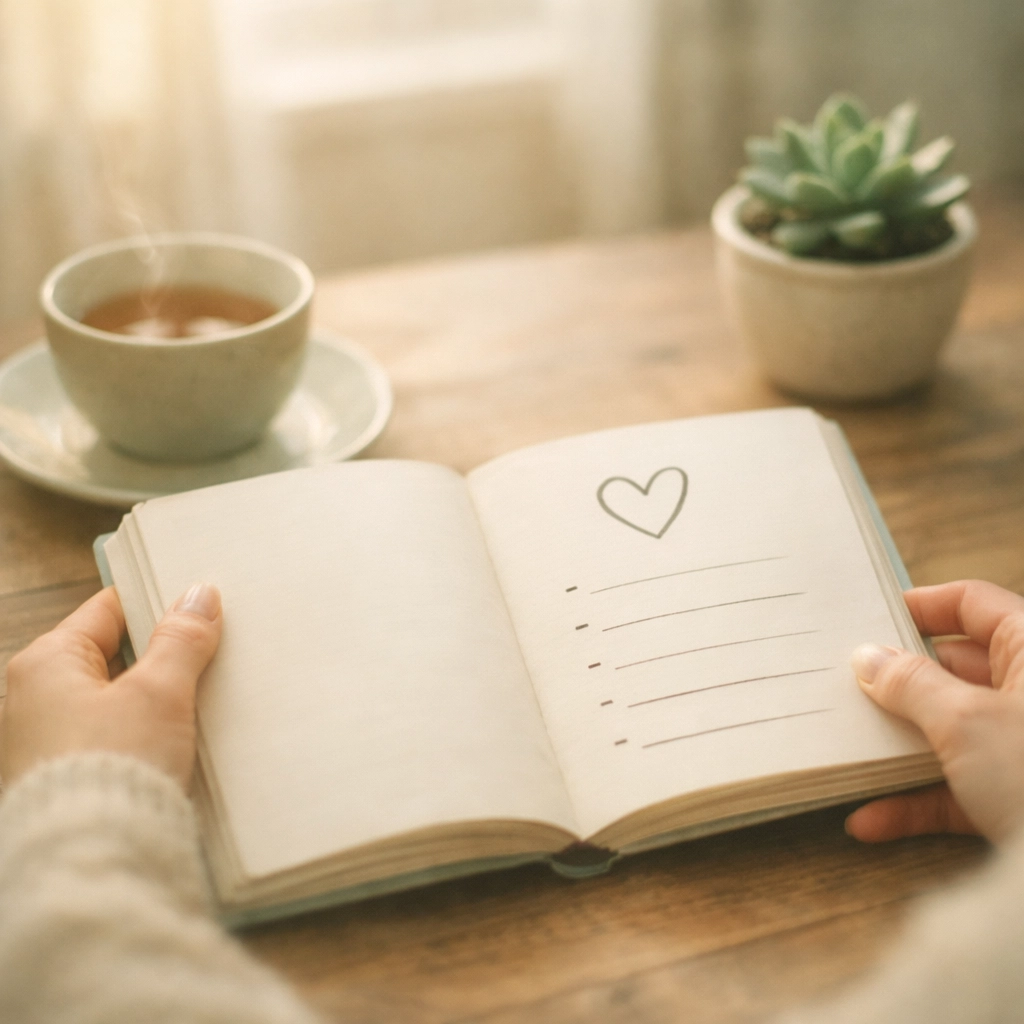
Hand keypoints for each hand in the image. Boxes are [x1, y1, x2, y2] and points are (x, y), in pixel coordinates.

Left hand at [1, 584, 220, 790]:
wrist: (90, 860)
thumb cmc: (113, 767)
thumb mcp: (159, 692)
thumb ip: (181, 640)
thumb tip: (198, 596)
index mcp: (45, 663)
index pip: (108, 609)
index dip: (156, 602)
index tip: (198, 604)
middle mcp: (32, 698)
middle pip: (111, 655)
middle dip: (161, 653)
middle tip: (210, 650)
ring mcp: (44, 741)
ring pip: (114, 698)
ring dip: (155, 696)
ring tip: (203, 695)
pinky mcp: (63, 778)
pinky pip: (111, 736)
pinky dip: (143, 731)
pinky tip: (180, 737)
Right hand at [847, 579, 1023, 844]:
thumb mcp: (965, 719)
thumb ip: (910, 684)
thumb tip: (868, 658)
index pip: (972, 605)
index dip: (920, 607)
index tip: (869, 619)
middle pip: (954, 673)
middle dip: (899, 686)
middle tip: (848, 687)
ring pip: (952, 736)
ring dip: (899, 750)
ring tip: (849, 749)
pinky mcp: (1018, 803)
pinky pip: (959, 793)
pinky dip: (916, 803)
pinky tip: (871, 819)